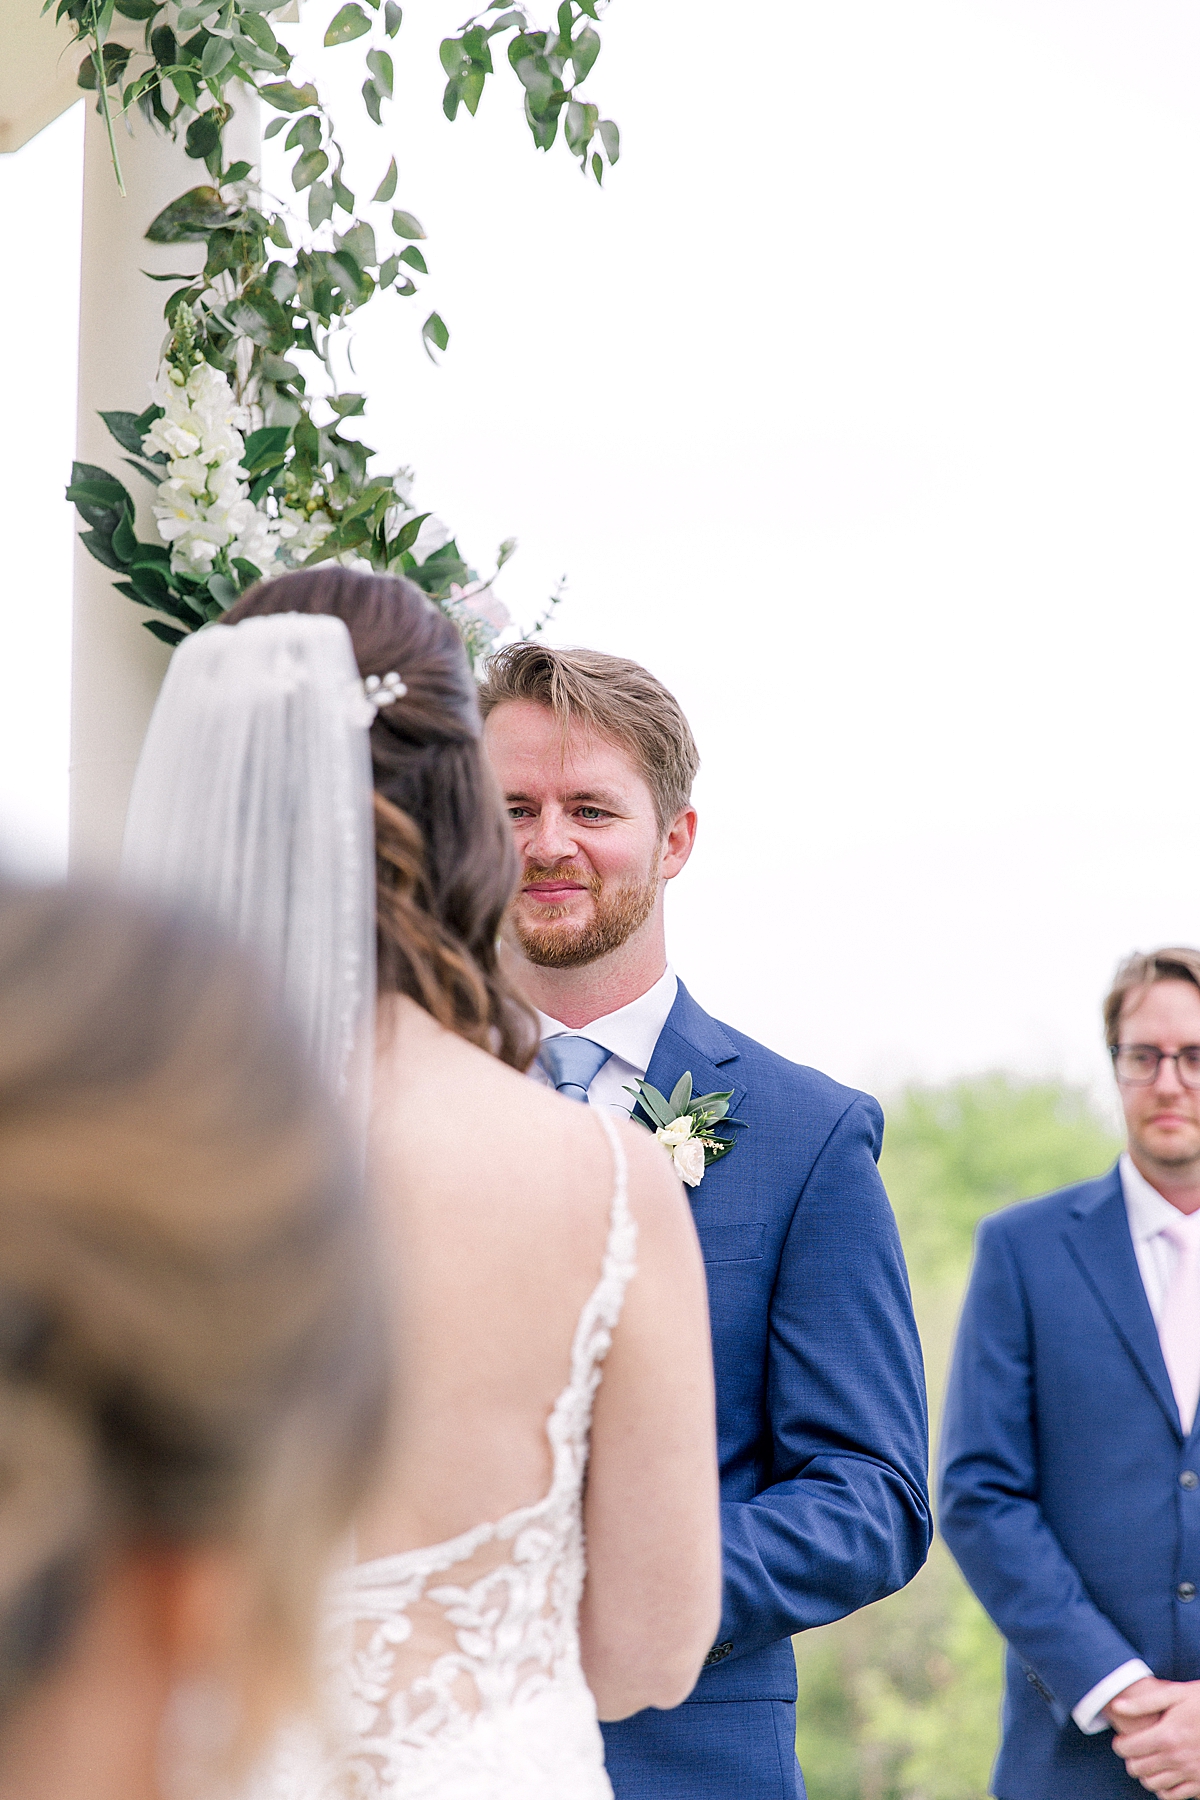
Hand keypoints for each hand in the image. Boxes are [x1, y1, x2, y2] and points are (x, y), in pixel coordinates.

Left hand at [1109, 1677, 1199, 1795]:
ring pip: (1153, 1785)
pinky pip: (1173, 1796)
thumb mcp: (1175, 1694)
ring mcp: (1190, 1774)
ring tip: (1147, 1762)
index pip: (1128, 1749)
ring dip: (1145, 1775)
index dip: (1120, 1745)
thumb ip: (1144, 1702)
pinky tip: (1165, 1775)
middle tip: (1134, 1751)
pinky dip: (1164, 1788)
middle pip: (1138, 1769)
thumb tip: (1116, 1706)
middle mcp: (1177, 1759)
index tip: (1122, 1740)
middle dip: (1131, 1760)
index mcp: (1167, 1736)